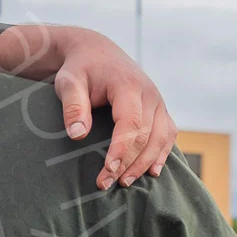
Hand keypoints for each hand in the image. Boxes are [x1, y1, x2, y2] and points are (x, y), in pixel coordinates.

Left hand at [0, 25, 176, 190]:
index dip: (121, 150)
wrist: (95, 52)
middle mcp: (149, 93)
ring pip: (162, 137)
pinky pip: (168, 133)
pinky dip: (162, 153)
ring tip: (125, 183)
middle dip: (128, 163)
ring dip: (146, 163)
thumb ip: (73, 107)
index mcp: (128, 85)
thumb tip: (77, 136)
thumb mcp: (68, 83)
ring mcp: (157, 101)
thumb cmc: (79, 69)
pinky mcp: (158, 108)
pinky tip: (152, 171)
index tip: (107, 171)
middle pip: (147, 135)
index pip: (130, 124)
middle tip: (106, 184)